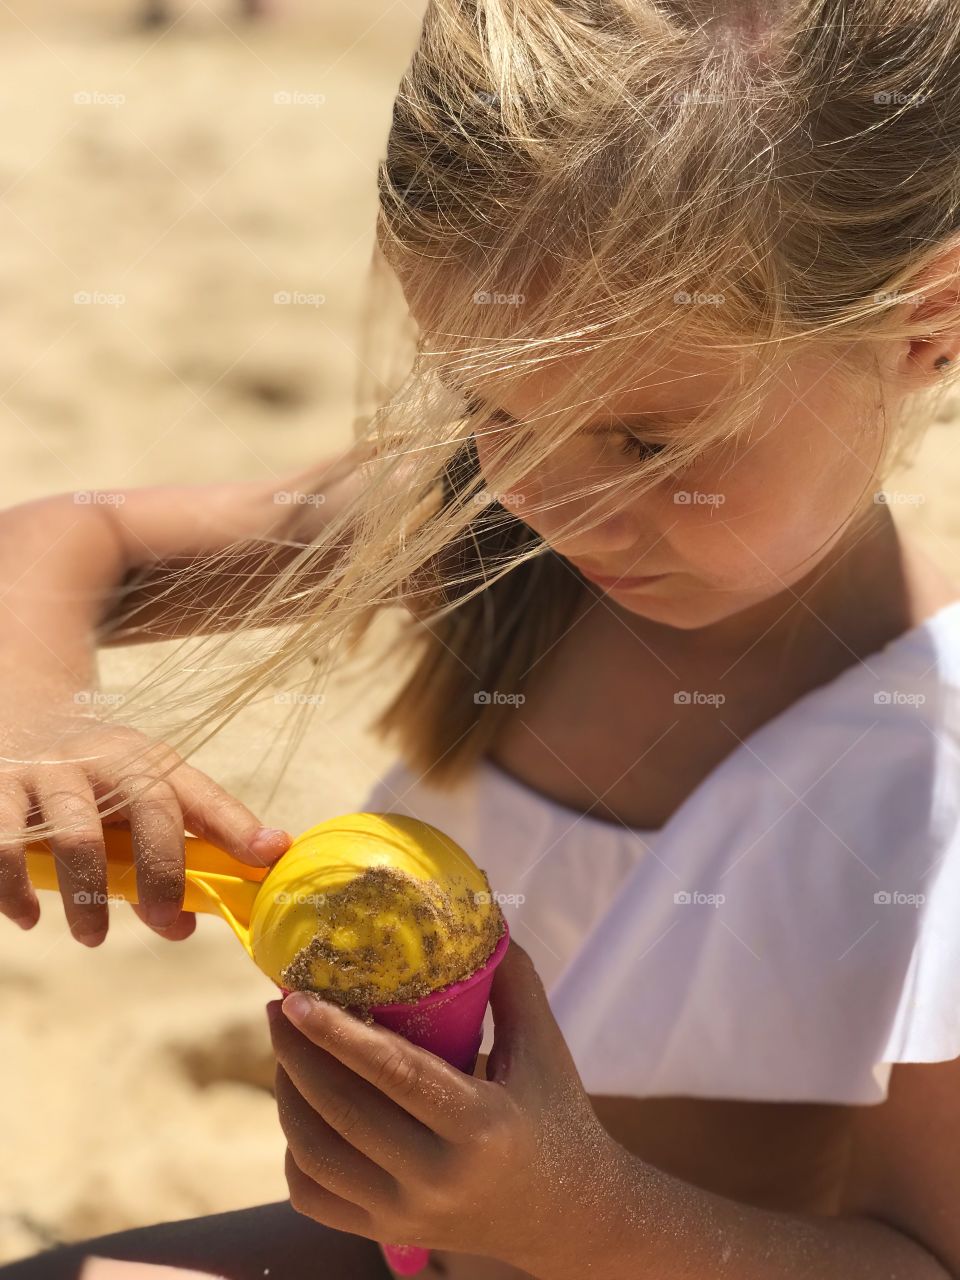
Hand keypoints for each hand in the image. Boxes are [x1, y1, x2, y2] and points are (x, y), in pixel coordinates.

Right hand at [0, 697, 291, 943]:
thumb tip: (188, 924)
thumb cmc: (94, 782)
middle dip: (162, 873)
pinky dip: (13, 889)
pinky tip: (26, 917)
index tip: (269, 856)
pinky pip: (4, 845)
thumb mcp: (136, 797)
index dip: (238, 826)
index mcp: (150, 763)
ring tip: (92, 937)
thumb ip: (167, 851)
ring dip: (88, 896)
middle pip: (149, 810)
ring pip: (77, 835)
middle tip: (164, 922)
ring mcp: (50, 771)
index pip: (203, 795)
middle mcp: (106, 759)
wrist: (19, 722)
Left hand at [266, 939, 625, 1270]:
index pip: (394, 1074)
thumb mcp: (544, 1046)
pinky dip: (295, 1150)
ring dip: (287, 1097)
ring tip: (286, 1051)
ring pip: (315, 1156)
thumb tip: (477, 914)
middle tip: (278, 1009)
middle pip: (341, 1113)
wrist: (570, 1216)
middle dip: (296, 1056)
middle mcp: (438, 1179)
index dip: (337, 1034)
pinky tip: (301, 1108)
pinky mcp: (387, 1233)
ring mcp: (407, 1215)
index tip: (296, 997)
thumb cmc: (557, 1115)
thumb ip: (511, 981)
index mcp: (480, 1126)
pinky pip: (314, 1197)